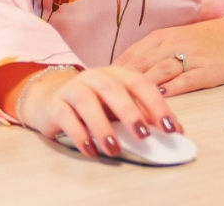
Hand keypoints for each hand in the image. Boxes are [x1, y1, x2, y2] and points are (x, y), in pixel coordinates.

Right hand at [17, 65, 179, 158]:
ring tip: (114, 149)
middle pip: (112, 88)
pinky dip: (79, 134)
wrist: (50, 99)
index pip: (139, 83)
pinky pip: (65, 116)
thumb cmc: (93, 105)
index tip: (171, 128)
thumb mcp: (118, 107)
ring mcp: (72, 89)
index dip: (156, 104)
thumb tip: (174, 130)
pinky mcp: (54, 105)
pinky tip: (90, 149)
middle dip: (130, 111)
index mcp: (115, 74)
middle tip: (143, 135)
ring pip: (86, 100)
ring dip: (102, 125)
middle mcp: (94, 77)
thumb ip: (142, 115)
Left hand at [115, 16, 223, 96]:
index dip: (113, 73)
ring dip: (141, 91)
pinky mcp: (206, 71)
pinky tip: (158, 100)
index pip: (130, 55)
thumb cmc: (206, 41)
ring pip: (159, 73)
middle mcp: (172, 44)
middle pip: (140, 64)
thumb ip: (152, 55)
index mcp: (162, 37)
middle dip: (121, 84)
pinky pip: (184, 81)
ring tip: (125, 106)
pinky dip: (170, 90)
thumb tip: (124, 73)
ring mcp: (189, 57)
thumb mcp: (175, 41)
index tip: (99, 89)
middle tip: (105, 102)